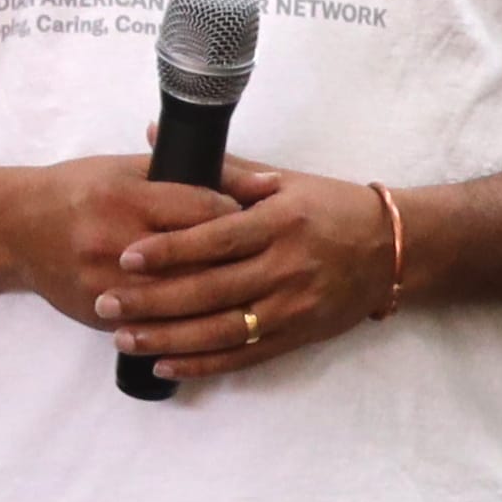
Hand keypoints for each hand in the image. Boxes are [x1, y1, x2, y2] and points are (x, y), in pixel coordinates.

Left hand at [98, 155, 409, 382]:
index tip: (127, 257)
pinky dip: (205, 363)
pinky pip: (246, 355)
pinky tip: (166, 364)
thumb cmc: (333, 208)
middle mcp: (287, 267)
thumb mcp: (284, 182)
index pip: (216, 240)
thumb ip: (221, 171)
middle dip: (153, 300)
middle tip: (106, 303)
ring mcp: (294, 306)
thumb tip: (159, 138)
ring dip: (170, 338)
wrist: (395, 248)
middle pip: (211, 289)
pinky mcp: (300, 334)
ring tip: (125, 338)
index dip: (170, 251)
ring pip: (223, 329)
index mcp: (280, 224)